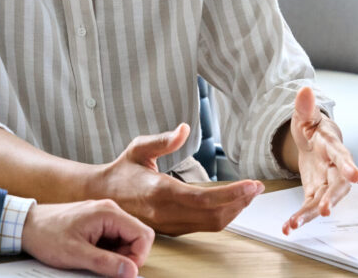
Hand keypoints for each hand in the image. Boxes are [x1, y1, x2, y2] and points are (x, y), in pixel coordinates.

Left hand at [22, 199, 154, 277]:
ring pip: (125, 240)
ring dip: (116, 255)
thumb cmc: (46, 234)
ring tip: (93, 260)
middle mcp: (109, 211)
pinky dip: (107, 252)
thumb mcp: (76, 254)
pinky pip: (113, 239)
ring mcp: (103, 216)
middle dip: (127, 257)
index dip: (138, 257)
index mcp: (108, 213)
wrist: (26, 225)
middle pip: (136, 237)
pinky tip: (90, 255)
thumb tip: (131, 271)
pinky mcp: (97, 223)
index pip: (143, 235)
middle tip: (107, 268)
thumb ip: (106, 263)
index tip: (125, 271)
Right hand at [92, 123, 263, 234]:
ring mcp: (169, 224)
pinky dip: (222, 215)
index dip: (232, 194)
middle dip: (240, 202)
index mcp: (159, 191)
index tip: (252, 185)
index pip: (204, 198)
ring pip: (211, 224)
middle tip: (256, 187)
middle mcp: (166, 212)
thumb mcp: (138, 148)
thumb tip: (184, 129)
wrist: (101, 196)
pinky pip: (203, 226)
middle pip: (213, 215)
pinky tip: (230, 202)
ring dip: (234, 210)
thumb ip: (162, 140)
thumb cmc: (121, 171)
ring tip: (248, 194)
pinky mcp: (171, 228)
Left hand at [282, 87, 357, 233]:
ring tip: (294, 224)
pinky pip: (310, 207)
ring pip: (323, 200)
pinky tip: (288, 227)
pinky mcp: (316, 192)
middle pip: (338, 185)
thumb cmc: (315, 128)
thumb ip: (306, 107)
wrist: (315, 141)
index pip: (343, 156)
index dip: (348, 166)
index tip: (354, 176)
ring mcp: (326, 182)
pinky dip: (300, 218)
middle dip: (332, 198)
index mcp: (333, 147)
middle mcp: (334, 168)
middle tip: (325, 210)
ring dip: (311, 214)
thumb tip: (304, 90)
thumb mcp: (307, 116)